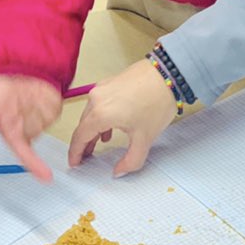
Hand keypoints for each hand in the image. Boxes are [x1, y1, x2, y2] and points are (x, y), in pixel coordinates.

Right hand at [0, 75, 62, 181]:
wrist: (9, 71)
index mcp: (13, 135)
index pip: (25, 154)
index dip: (35, 166)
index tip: (46, 178)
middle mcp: (29, 130)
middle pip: (37, 132)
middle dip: (30, 120)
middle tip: (17, 106)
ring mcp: (41, 120)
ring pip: (46, 121)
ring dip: (37, 109)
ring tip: (24, 98)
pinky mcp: (51, 109)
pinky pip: (54, 109)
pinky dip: (47, 102)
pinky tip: (36, 95)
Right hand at [68, 60, 176, 176]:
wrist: (169, 73)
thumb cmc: (157, 100)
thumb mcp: (145, 138)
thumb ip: (131, 160)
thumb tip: (120, 170)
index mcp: (100, 114)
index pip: (79, 137)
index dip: (75, 153)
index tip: (75, 162)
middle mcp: (96, 99)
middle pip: (83, 125)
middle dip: (84, 143)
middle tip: (87, 156)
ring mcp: (102, 88)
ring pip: (91, 113)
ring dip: (94, 129)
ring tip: (100, 142)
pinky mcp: (111, 81)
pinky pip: (99, 102)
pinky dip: (101, 116)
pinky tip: (112, 124)